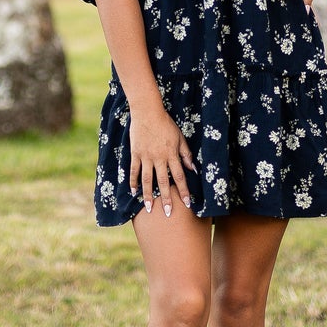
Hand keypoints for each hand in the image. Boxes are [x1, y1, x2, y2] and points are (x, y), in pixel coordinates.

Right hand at [127, 94, 194, 217]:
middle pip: (163, 182)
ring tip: (149, 209)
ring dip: (148, 195)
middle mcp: (159, 158)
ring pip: (147, 179)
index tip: (188, 203)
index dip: (184, 191)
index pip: (179, 176)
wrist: (147, 112)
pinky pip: (134, 170)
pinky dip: (133, 181)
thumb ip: (186, 154)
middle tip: (168, 213)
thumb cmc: (166, 124)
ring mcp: (146, 156)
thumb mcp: (180, 138)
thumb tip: (193, 169)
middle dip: (166, 199)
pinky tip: (134, 192)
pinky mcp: (136, 153)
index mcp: (171, 154)